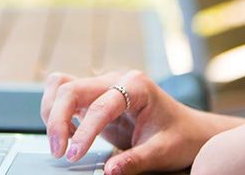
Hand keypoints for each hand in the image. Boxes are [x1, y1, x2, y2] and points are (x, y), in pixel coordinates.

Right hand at [40, 69, 217, 174]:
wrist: (191, 131)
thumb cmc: (181, 137)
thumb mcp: (162, 152)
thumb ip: (135, 161)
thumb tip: (108, 172)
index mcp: (136, 85)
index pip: (99, 105)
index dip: (84, 131)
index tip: (73, 156)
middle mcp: (116, 79)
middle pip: (71, 88)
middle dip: (57, 119)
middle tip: (59, 152)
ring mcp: (104, 85)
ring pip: (62, 86)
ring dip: (52, 112)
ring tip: (60, 143)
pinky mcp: (96, 97)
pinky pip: (66, 96)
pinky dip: (58, 114)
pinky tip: (69, 137)